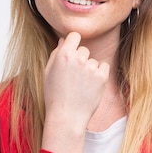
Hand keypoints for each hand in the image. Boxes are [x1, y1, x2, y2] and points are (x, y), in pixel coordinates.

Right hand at [41, 32, 109, 152]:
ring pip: (93, 60)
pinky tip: (90, 85)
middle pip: (84, 49)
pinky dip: (99, 74)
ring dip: (89, 69)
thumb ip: (56, 53)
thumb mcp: (48, 72)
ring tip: (81, 85)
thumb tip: (63, 40)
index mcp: (63, 54)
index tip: (73, 51)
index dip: (74, 42)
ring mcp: (91, 67)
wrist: (67, 116)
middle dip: (80, 59)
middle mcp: (78, 58)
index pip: (74, 35)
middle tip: (74, 77)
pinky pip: (103, 66)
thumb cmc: (54, 95)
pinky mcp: (102, 76)